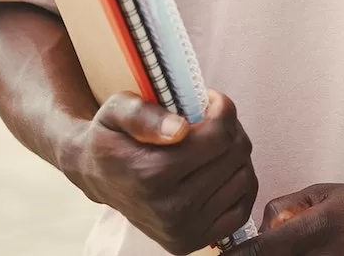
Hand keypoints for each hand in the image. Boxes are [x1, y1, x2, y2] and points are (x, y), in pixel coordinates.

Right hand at [60, 89, 256, 254]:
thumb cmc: (111, 138)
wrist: (98, 177)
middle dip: (230, 129)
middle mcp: (168, 208)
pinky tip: (218, 172)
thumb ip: (143, 114)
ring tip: (212, 147)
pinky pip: (242, 209)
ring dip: (235, 156)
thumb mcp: (115, 111)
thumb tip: (179, 129)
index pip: (220, 136)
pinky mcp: (193, 241)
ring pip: (245, 178)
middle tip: (210, 123)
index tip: (210, 102)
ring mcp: (182, 229)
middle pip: (236, 154)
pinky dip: (237, 185)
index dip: (222, 109)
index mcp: (150, 174)